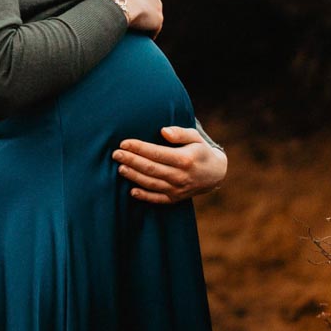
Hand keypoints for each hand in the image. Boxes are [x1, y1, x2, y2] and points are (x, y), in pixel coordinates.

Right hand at [103, 0, 163, 38]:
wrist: (119, 3)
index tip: (126, 7)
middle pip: (148, 0)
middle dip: (143, 8)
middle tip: (131, 19)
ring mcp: (156, 4)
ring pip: (153, 14)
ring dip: (147, 21)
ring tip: (136, 32)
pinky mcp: (158, 18)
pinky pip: (154, 28)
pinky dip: (148, 34)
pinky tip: (141, 40)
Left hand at [111, 126, 225, 202]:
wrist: (215, 174)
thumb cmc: (200, 151)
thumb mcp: (195, 137)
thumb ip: (180, 133)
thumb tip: (163, 131)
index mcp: (185, 159)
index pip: (156, 153)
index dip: (139, 148)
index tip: (124, 143)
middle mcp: (180, 176)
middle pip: (150, 168)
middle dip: (131, 161)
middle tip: (115, 154)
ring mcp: (177, 189)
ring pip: (151, 183)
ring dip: (134, 176)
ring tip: (120, 168)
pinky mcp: (175, 198)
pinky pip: (157, 199)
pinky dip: (144, 196)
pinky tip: (132, 191)